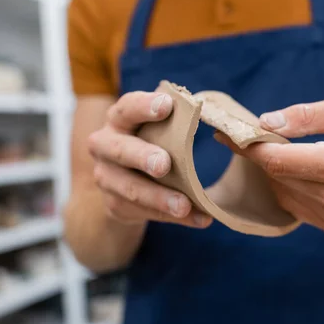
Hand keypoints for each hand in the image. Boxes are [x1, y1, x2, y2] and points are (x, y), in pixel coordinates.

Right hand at [88, 91, 212, 227]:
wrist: (123, 181)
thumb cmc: (151, 142)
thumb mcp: (159, 129)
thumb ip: (177, 124)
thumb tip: (219, 125)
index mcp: (119, 119)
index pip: (127, 107)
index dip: (144, 106)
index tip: (167, 105)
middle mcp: (104, 145)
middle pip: (120, 149)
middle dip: (142, 157)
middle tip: (163, 165)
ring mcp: (106, 177)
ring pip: (131, 188)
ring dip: (159, 198)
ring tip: (184, 206)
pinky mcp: (115, 205)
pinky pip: (144, 212)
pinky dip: (172, 217)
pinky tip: (198, 218)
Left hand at [217, 96, 323, 232]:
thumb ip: (307, 116)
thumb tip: (266, 122)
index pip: (280, 160)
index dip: (250, 147)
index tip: (228, 134)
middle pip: (277, 176)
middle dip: (257, 154)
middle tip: (246, 134)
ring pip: (282, 190)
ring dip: (273, 169)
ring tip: (277, 148)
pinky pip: (293, 203)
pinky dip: (287, 184)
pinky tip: (298, 168)